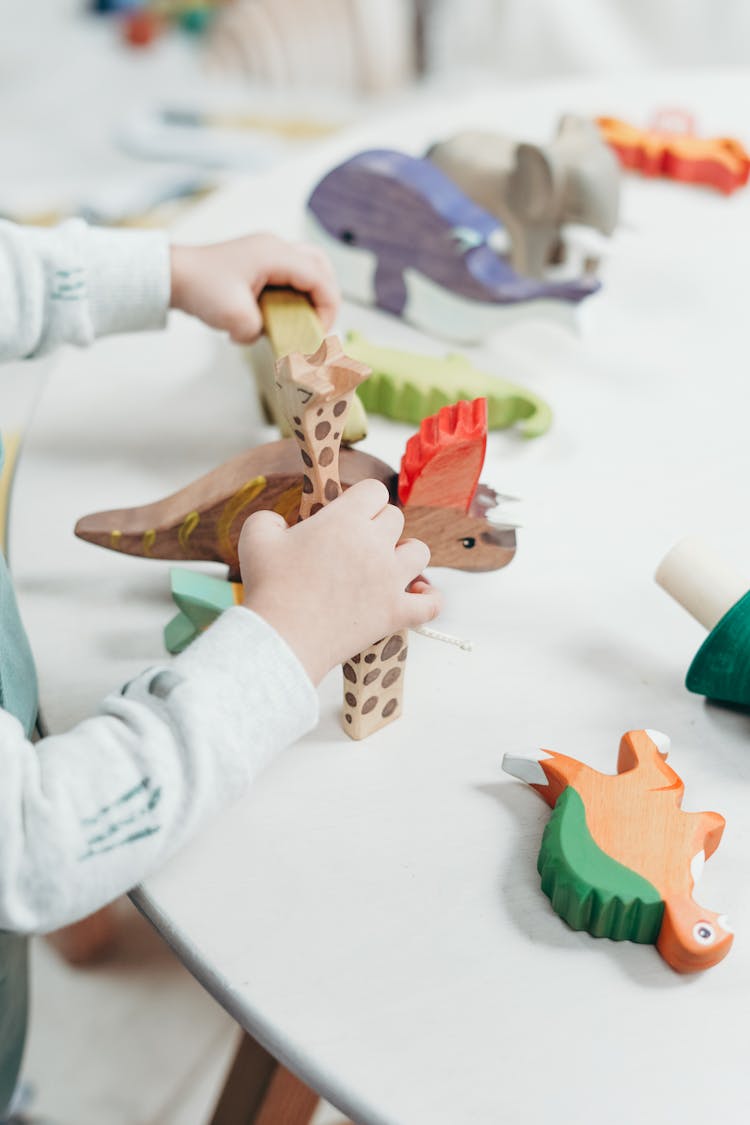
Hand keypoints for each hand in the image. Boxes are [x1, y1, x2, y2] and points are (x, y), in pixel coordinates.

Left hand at [169, 233, 339, 342]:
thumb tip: (265, 334)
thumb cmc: (199, 287)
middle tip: (317, 324)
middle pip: (320, 266)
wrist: (170, 275)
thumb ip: (260, 331)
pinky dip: (291, 294)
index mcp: (275, 254)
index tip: (320, 334)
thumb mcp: (234, 318)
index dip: (328, 308)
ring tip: (299, 322)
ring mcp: (265, 252)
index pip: (319, 278)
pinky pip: (287, 275)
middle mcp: (274, 248)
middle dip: (325, 297)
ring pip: (305, 268)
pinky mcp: (256, 262)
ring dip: (308, 295)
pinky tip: (276, 315)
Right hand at [238, 480, 441, 684]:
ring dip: (406, 554)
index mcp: (345, 520)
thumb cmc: (269, 588)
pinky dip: (428, 598)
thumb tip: (282, 523)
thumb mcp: (256, 537)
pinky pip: (431, 603)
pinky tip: (417, 594)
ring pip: (420, 552)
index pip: (373, 491)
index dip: (361, 499)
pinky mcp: (395, 613)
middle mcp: (374, 545)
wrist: (282, 638)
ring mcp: (390, 580)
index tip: (349, 513)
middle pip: (395, 518)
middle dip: (377, 525)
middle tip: (356, 543)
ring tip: (387, 564)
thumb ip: (270, 518)